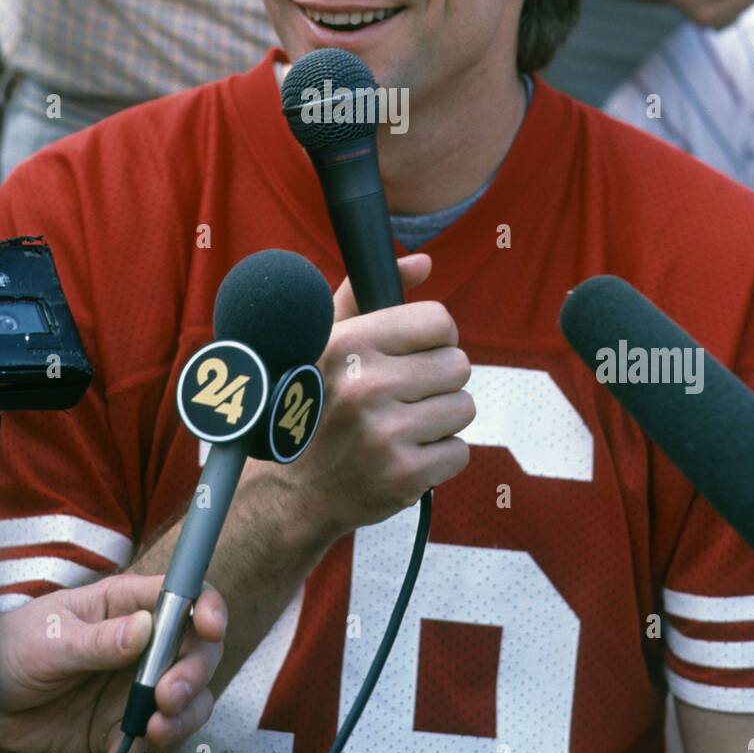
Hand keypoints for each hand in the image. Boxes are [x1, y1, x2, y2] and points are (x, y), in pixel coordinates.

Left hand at [0, 574, 226, 752]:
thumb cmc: (10, 649)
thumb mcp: (50, 638)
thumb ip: (98, 639)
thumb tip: (145, 628)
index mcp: (125, 605)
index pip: (182, 596)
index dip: (206, 606)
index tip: (209, 626)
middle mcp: (141, 645)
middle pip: (197, 650)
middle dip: (195, 672)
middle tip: (169, 693)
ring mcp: (135, 687)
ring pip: (189, 696)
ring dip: (186, 712)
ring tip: (157, 726)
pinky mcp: (123, 725)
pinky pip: (159, 736)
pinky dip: (159, 743)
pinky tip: (136, 744)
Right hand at [281, 253, 473, 541]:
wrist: (289, 491)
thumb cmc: (313, 403)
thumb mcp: (325, 340)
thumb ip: (366, 291)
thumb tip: (423, 261)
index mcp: (350, 343)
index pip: (439, 321)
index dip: (433, 338)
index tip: (413, 355)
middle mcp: (366, 385)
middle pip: (458, 365)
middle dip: (437, 381)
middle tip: (403, 397)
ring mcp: (385, 434)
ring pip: (463, 408)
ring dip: (440, 419)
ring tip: (401, 427)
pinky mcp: (403, 476)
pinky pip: (459, 452)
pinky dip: (438, 457)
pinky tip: (403, 455)